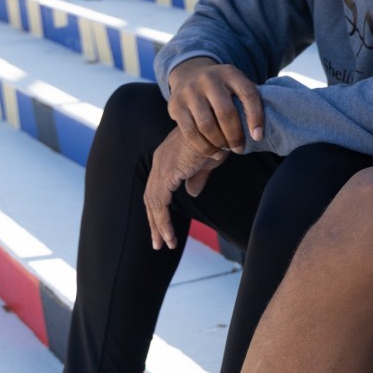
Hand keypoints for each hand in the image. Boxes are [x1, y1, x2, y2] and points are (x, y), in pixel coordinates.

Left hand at [144, 129, 226, 250]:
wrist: (221, 127)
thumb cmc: (219, 138)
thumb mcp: (207, 161)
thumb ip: (196, 177)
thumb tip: (191, 193)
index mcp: (167, 157)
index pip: (157, 188)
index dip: (159, 209)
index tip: (163, 227)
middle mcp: (159, 162)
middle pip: (151, 198)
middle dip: (154, 222)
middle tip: (158, 243)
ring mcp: (161, 168)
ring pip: (153, 205)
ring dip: (158, 227)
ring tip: (165, 244)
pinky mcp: (168, 174)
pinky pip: (161, 205)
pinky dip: (163, 222)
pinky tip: (169, 236)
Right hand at [167, 57, 263, 153]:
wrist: (189, 73)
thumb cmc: (223, 87)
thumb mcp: (237, 84)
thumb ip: (249, 100)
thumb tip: (265, 127)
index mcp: (230, 73)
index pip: (248, 94)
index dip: (256, 117)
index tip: (258, 137)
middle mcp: (209, 79)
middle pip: (226, 112)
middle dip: (235, 135)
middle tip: (240, 148)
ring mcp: (190, 91)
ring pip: (207, 125)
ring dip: (219, 142)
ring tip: (227, 149)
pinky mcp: (175, 105)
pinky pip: (190, 132)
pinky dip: (204, 147)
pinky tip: (213, 152)